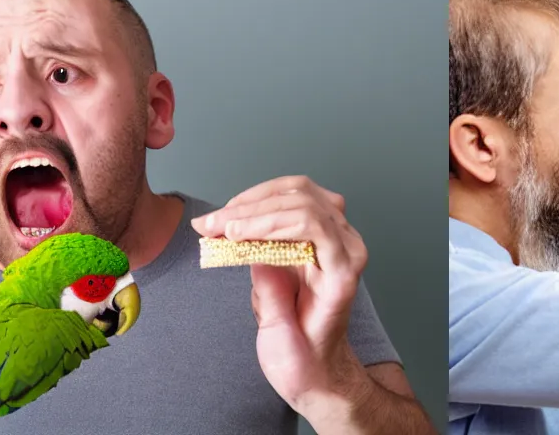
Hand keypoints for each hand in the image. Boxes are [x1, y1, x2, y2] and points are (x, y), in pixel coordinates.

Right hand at [191, 177, 368, 413]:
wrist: (318, 367)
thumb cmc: (303, 362)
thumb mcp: (281, 343)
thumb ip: (271, 296)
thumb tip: (252, 250)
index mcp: (342, 275)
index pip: (313, 224)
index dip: (268, 221)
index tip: (232, 233)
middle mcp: (346, 248)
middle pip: (301, 201)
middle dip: (250, 210)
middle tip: (211, 225)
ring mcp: (335, 234)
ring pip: (297, 190)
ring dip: (253, 199)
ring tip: (218, 219)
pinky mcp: (318, 229)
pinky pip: (293, 197)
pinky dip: (261, 200)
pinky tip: (237, 214)